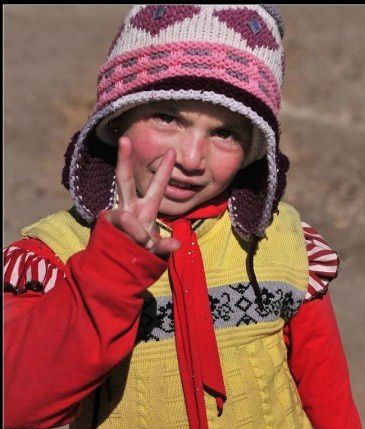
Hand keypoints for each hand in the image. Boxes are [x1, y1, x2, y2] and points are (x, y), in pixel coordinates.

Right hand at [104, 137, 180, 257]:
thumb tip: (176, 245)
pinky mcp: (106, 230)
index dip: (164, 170)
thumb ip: (165, 247)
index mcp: (145, 210)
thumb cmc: (140, 257)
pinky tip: (134, 248)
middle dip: (124, 161)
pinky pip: (123, 234)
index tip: (172, 150)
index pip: (156, 187)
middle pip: (125, 181)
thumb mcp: (156, 252)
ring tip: (142, 245)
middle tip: (125, 139)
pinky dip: (133, 242)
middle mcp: (129, 210)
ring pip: (123, 216)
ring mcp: (116, 219)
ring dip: (136, 233)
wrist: (116, 270)